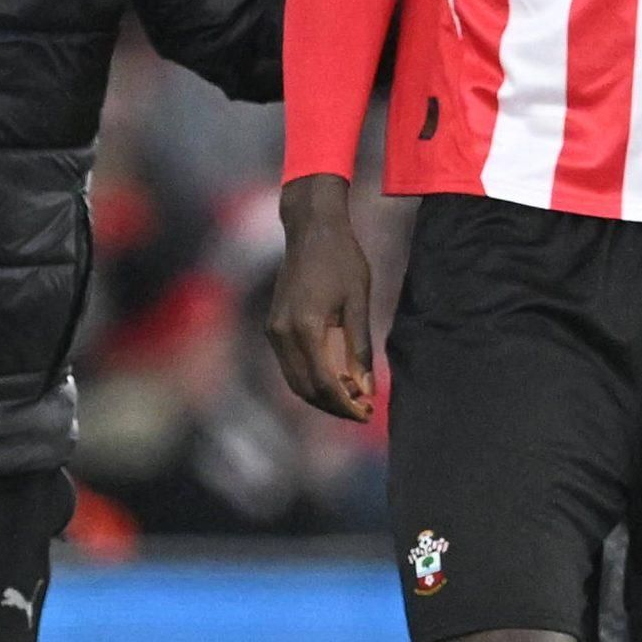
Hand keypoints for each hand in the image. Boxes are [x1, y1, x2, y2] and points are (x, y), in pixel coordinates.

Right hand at [266, 174, 375, 421]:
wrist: (312, 228)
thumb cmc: (341, 259)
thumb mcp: (358, 302)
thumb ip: (360, 348)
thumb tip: (367, 389)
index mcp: (305, 328)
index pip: (324, 384)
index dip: (346, 405)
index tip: (368, 413)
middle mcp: (282, 333)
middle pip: (305, 389)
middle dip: (334, 406)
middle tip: (363, 411)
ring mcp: (273, 330)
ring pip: (294, 381)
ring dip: (321, 395)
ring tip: (352, 396)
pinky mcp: (272, 325)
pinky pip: (289, 365)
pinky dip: (310, 378)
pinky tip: (335, 376)